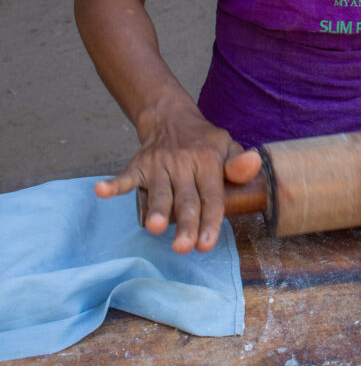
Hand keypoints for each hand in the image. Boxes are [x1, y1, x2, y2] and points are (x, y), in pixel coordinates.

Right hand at [94, 99, 262, 253]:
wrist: (172, 117)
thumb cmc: (204, 143)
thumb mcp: (227, 148)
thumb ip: (238, 163)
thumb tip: (253, 164)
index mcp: (208, 162)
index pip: (212, 196)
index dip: (210, 221)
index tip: (206, 244)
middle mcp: (184, 165)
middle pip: (186, 199)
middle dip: (185, 224)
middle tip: (183, 247)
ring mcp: (159, 165)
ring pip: (159, 192)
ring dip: (156, 209)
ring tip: (155, 228)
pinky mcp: (139, 165)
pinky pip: (126, 176)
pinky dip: (113, 185)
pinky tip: (101, 191)